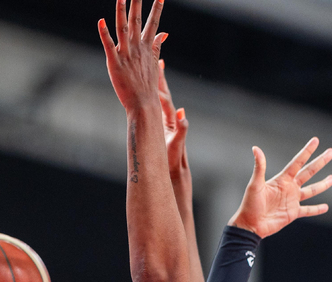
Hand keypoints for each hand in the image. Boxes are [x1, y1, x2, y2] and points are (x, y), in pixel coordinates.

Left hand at [99, 0, 167, 113]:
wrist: (143, 105)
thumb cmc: (147, 88)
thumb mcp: (154, 64)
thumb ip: (157, 46)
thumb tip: (164, 33)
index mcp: (147, 48)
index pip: (153, 24)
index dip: (157, 8)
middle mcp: (137, 48)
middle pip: (137, 20)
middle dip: (137, 2)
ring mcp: (126, 55)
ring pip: (123, 28)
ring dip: (122, 11)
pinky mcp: (115, 64)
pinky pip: (109, 46)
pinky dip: (105, 33)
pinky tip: (101, 21)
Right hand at [158, 60, 188, 180]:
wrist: (174, 170)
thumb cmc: (175, 158)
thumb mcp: (177, 144)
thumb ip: (181, 129)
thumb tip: (182, 113)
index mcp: (171, 120)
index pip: (164, 100)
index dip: (159, 87)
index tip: (153, 74)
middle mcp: (169, 118)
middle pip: (164, 94)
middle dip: (160, 78)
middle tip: (158, 61)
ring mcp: (164, 121)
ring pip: (159, 98)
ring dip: (156, 83)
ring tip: (154, 69)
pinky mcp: (160, 126)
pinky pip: (154, 107)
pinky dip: (152, 97)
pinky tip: (149, 90)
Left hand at [229, 138, 331, 238]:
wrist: (249, 226)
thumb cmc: (249, 205)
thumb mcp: (255, 184)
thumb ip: (259, 167)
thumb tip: (255, 148)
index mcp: (281, 180)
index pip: (297, 162)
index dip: (307, 151)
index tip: (316, 140)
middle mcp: (288, 188)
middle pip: (308, 172)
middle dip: (320, 162)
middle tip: (331, 152)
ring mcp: (292, 201)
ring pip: (311, 190)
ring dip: (322, 185)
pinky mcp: (292, 213)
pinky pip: (307, 210)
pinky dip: (316, 209)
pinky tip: (325, 207)